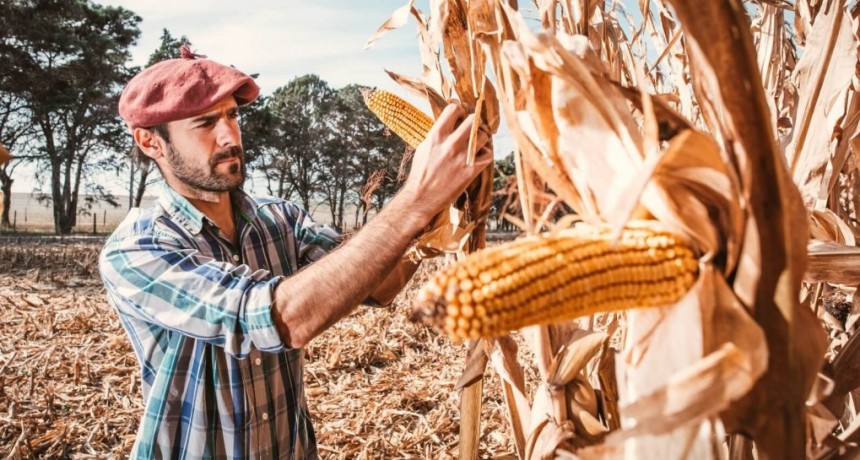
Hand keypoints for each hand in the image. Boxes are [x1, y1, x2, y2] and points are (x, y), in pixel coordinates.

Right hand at [401, 102, 492, 220]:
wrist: (421, 198)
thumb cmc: (421, 172)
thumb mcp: (425, 147)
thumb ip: (438, 133)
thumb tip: (451, 120)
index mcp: (436, 136)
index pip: (454, 109)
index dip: (460, 108)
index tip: (461, 113)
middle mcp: (450, 144)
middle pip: (473, 119)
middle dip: (475, 121)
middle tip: (474, 127)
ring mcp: (462, 158)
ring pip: (484, 136)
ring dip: (483, 137)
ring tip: (478, 141)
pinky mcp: (471, 171)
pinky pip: (488, 154)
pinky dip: (486, 153)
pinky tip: (479, 155)